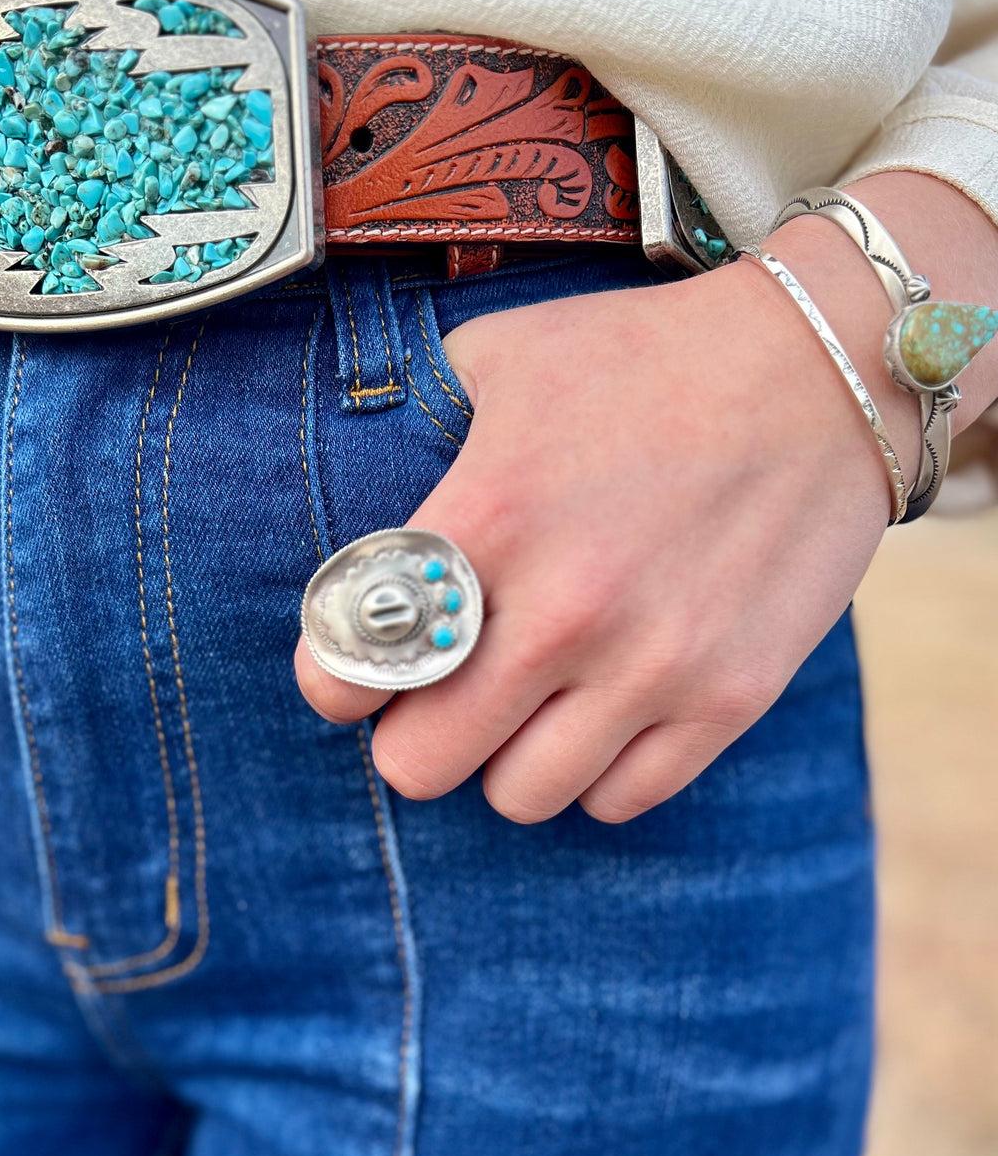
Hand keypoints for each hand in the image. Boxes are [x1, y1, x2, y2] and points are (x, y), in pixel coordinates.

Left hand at [294, 171, 997, 822]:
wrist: (818, 369)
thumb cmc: (645, 358)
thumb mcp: (504, 356)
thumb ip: (416, 429)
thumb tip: (367, 492)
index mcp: (486, 519)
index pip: (346, 669)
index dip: (337, 677)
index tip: (358, 667)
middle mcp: (562, 609)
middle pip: (419, 765)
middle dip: (416, 733)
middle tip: (444, 694)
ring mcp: (651, 665)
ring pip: (519, 798)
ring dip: (509, 757)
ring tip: (531, 703)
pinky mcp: (728, 699)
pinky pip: (620, 799)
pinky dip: (597, 768)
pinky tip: (603, 710)